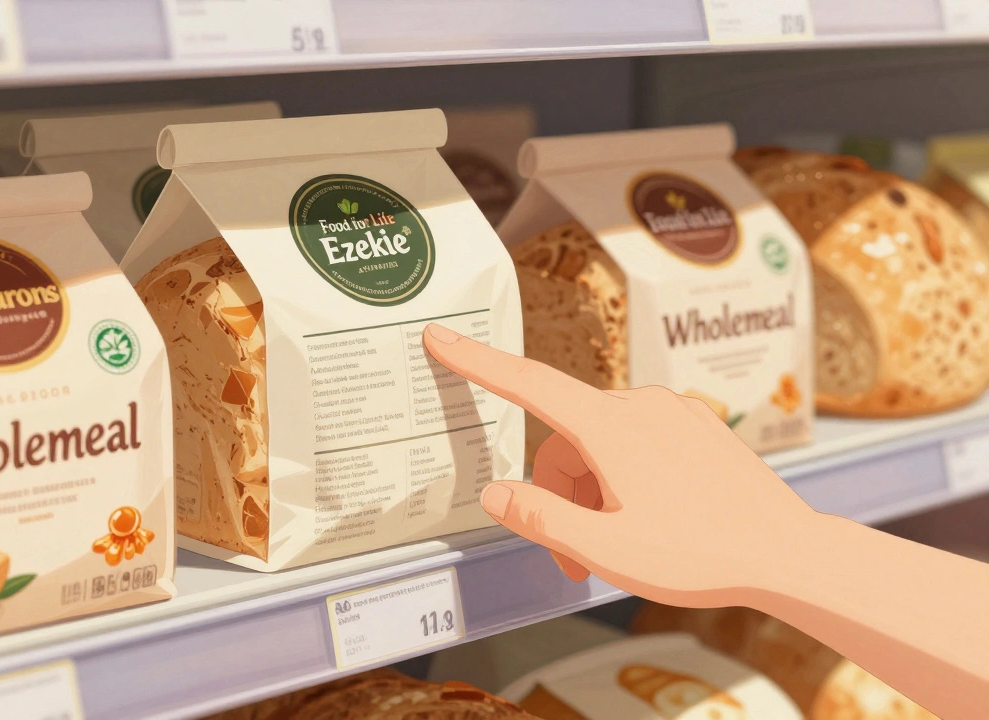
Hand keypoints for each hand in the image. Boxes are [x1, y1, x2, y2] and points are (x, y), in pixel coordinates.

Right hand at [423, 323, 819, 607]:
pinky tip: (648, 522)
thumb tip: (493, 492)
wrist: (788, 553)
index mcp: (610, 427)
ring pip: (599, 446)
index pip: (526, 382)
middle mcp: (639, 406)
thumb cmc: (701, 553)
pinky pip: (636, 444)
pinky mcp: (694, 427)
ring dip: (591, 494)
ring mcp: (672, 413)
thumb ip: (539, 517)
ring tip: (613, 550)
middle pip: (563, 441)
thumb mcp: (606, 547)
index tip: (439, 336)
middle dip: (556, 495)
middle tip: (571, 558)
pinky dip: (622, 481)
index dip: (475, 361)